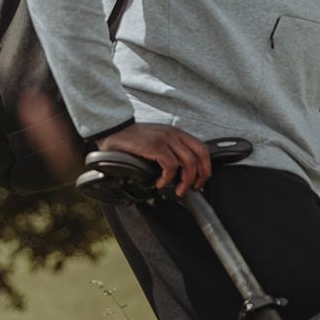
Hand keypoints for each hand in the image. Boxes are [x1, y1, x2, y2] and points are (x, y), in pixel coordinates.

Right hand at [95, 123, 211, 196]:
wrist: (114, 130)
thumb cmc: (133, 139)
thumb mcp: (157, 141)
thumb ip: (170, 152)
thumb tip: (179, 173)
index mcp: (177, 134)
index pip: (202, 149)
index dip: (205, 167)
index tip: (200, 180)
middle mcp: (174, 135)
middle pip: (200, 155)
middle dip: (200, 175)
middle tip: (193, 188)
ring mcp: (165, 139)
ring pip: (188, 162)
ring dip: (185, 181)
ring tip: (177, 190)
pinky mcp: (154, 146)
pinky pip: (170, 165)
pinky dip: (168, 178)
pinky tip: (160, 183)